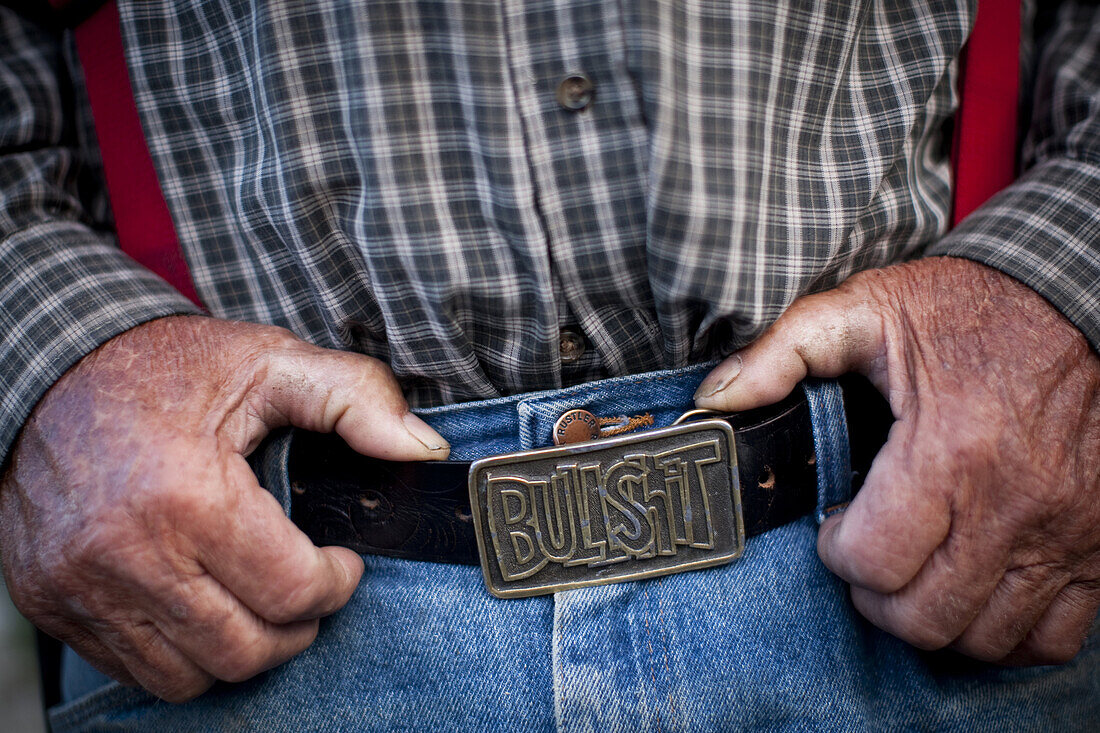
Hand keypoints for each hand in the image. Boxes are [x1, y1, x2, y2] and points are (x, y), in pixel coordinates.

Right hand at [0, 316, 448, 701]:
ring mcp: (79, 588)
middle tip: (310, 587)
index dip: (337, 582)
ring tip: (262, 600)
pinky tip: (206, 604)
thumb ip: (356, 399)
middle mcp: (124, 554)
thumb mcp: (271, 361)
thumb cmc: (165, 366)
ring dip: (244, 648)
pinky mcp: (52, 604)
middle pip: (245, 649)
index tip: (343, 562)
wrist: (50, 369)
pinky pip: (134, 670)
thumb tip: (423, 448)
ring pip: (190, 676)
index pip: (291, 592)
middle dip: (299, 626)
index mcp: (186, 496)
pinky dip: (184, 652)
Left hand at [695, 257, 1099, 664]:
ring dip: (934, 621)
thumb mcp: (867, 307)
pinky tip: (975, 594)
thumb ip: (783, 350)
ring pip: (984, 638)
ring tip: (915, 576)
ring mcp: (1065, 535)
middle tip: (866, 560)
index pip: (874, 562)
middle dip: (875, 599)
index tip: (836, 526)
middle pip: (924, 616)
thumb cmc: (972, 309)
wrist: (1082, 302)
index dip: (836, 553)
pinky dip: (1006, 634)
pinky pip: (1054, 638)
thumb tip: (715, 397)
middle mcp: (1013, 506)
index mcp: (949, 450)